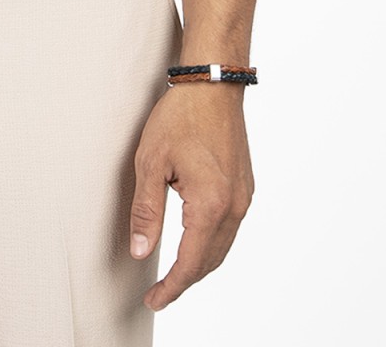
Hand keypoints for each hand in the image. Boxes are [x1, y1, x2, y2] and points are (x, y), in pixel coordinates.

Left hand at [128, 85, 254, 310]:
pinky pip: (230, 228)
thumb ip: (146, 211)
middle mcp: (234, 206)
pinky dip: (211, 244)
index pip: (190, 262)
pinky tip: (194, 242)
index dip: (171, 287)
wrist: (213, 86)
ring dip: (199, 264)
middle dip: (184, 281)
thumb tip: (141, 252)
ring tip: (173, 274)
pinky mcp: (244, 187)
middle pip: (210, 261)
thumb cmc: (181, 117)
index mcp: (210, 204)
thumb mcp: (151, 162)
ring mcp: (243, 197)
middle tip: (159, 293)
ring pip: (222, 247)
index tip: (153, 300)